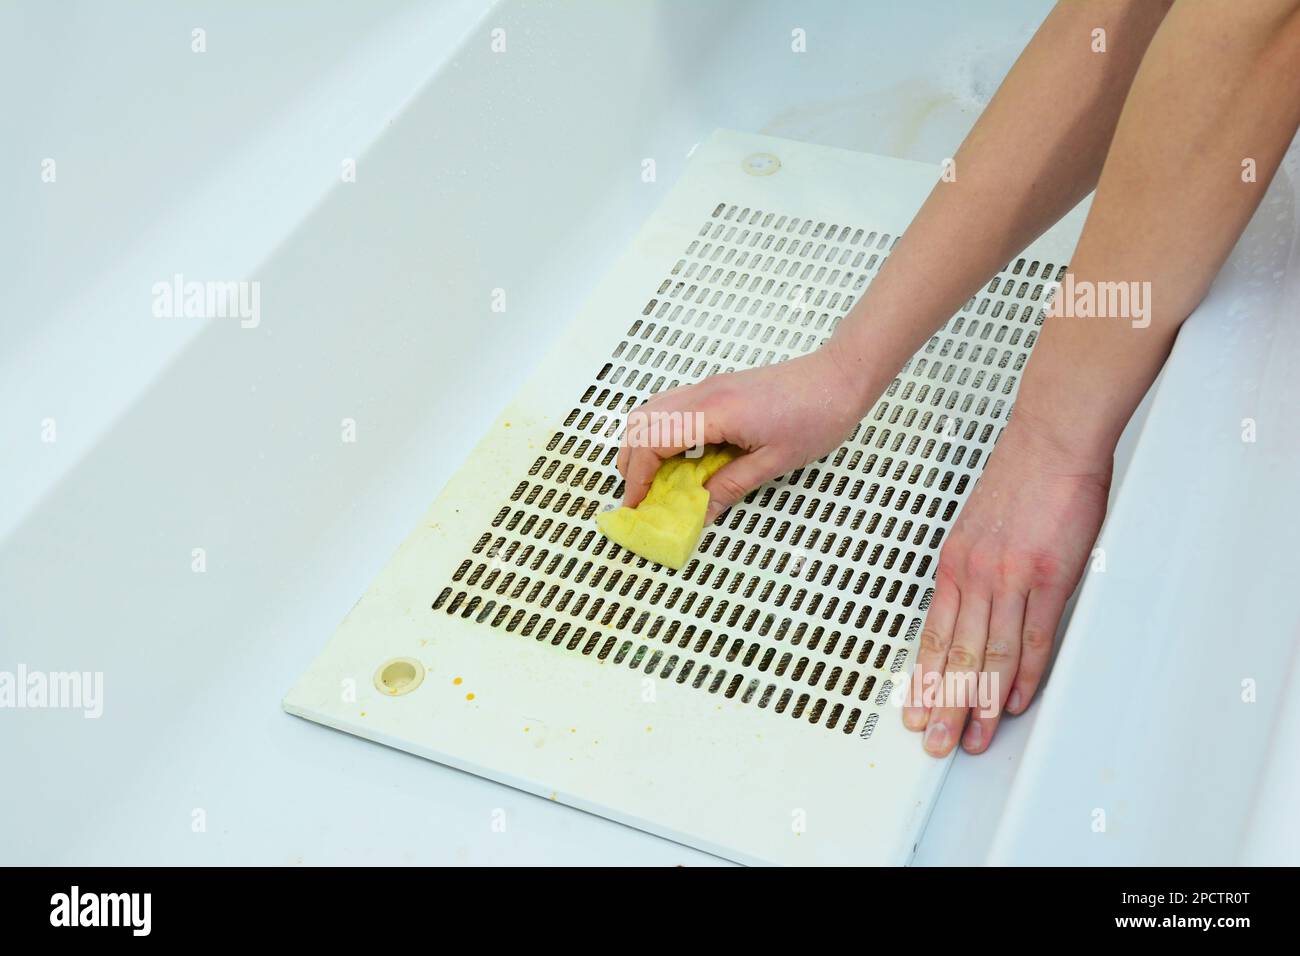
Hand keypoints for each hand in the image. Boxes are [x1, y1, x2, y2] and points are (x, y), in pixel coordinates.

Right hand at [616, 344, 876, 524]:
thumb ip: (730, 487)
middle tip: (638, 494)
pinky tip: (677, 456)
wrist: (839, 377)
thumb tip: (701, 512)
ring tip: (652, 478)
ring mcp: (709, 386)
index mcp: (715, 411)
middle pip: (642, 421)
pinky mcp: (718, 387)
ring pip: (653, 410)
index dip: (637, 476)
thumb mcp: (774, 462)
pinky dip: (661, 431)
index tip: (636, 503)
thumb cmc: (817, 414)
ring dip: (642, 443)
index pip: (653, 441)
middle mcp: (704, 393)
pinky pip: (672, 405)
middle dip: (630, 460)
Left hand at [901, 412, 1111, 755]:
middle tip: (935, 742)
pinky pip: (1032, 639)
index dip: (926, 680)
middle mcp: (973, 575)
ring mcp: (1009, 579)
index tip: (917, 711)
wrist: (1050, 442)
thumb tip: (974, 609)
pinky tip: (1016, 702)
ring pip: (990, 656)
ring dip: (981, 704)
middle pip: (956, 656)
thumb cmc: (1021, 480)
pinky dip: (1024, 676)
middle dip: (944, 706)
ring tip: (974, 738)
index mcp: (953, 564)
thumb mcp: (977, 528)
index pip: (934, 636)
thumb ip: (975, 570)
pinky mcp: (1046, 578)